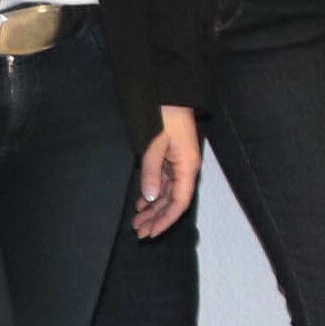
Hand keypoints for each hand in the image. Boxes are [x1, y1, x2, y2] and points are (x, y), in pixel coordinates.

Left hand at [135, 108, 201, 236]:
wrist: (170, 92)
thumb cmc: (165, 115)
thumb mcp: (155, 144)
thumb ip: (152, 172)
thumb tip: (151, 198)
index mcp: (187, 166)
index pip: (180, 201)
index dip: (167, 219)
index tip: (152, 233)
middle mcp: (185, 168)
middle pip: (174, 200)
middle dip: (157, 218)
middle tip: (139, 233)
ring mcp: (178, 163)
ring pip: (167, 193)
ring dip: (153, 208)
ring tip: (137, 222)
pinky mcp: (170, 158)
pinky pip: (163, 182)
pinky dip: (152, 193)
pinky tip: (141, 203)